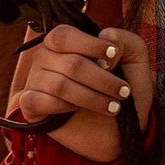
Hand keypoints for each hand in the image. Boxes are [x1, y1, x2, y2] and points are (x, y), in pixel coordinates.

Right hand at [6, 23, 153, 164]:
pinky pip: (39, 102)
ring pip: (59, 85)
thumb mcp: (133, 58)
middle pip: (70, 63)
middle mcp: (45, 57)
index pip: (64, 35)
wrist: (117, 130)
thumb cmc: (120, 89)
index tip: (114, 57)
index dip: (90, 45)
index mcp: (64, 42)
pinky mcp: (31, 105)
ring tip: (113, 106)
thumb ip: (123, 40)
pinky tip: (78, 110)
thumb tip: (104, 37)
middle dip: (102, 80)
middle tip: (123, 91)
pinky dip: (64, 107)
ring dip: (91, 97)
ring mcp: (35, 80)